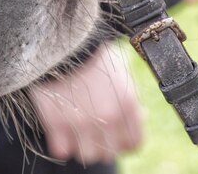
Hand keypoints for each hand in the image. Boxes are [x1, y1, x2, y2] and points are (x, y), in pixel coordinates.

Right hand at [30, 45, 143, 164]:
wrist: (61, 40)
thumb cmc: (92, 53)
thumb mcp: (121, 71)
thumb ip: (131, 97)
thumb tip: (140, 115)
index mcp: (128, 104)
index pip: (134, 143)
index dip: (123, 141)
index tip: (113, 134)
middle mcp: (109, 118)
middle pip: (109, 153)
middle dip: (101, 144)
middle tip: (90, 131)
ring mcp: (83, 123)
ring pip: (86, 156)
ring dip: (80, 146)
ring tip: (74, 131)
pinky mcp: (57, 123)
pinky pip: (61, 151)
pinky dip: (60, 144)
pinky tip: (59, 130)